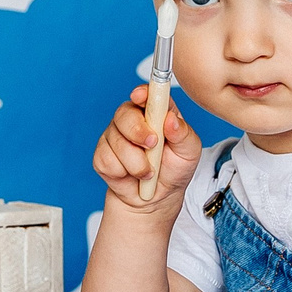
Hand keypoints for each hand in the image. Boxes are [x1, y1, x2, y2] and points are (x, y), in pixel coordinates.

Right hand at [92, 85, 202, 212]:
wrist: (158, 199)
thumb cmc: (174, 170)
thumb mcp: (189, 152)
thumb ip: (184, 134)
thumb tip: (171, 120)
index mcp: (156, 112)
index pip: (146, 94)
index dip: (142, 93)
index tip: (141, 97)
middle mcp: (133, 120)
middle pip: (125, 113)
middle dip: (137, 131)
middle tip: (152, 145)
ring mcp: (115, 136)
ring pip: (117, 141)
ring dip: (136, 162)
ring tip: (149, 171)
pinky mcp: (102, 155)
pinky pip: (107, 160)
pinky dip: (123, 172)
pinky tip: (131, 175)